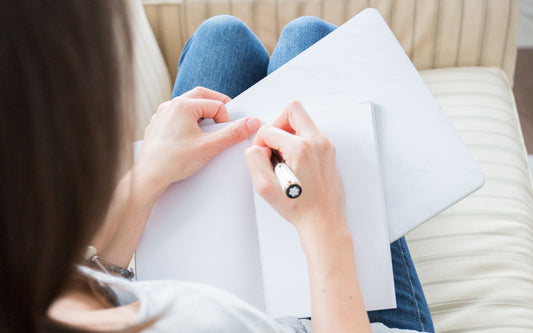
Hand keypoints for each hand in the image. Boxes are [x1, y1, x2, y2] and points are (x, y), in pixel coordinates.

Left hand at [135, 87, 259, 193]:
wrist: (148, 177)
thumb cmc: (172, 161)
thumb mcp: (209, 147)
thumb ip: (233, 133)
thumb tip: (251, 123)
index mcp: (182, 105)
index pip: (216, 104)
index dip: (226, 119)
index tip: (227, 134)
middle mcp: (170, 106)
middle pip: (201, 96)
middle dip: (216, 106)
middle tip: (225, 119)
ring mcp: (162, 115)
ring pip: (188, 106)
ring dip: (202, 114)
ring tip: (208, 129)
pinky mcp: (158, 126)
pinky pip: (177, 116)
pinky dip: (189, 121)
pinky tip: (192, 138)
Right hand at [245, 100, 345, 233]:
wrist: (323, 222)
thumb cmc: (299, 208)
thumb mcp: (265, 187)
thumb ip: (254, 159)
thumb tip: (257, 147)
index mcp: (301, 148)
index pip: (270, 130)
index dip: (260, 143)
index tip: (263, 158)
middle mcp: (317, 142)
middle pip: (293, 109)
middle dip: (277, 123)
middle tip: (273, 144)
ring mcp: (325, 146)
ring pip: (302, 121)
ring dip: (288, 133)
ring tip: (283, 157)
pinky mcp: (329, 152)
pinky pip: (310, 134)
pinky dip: (298, 142)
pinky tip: (293, 163)